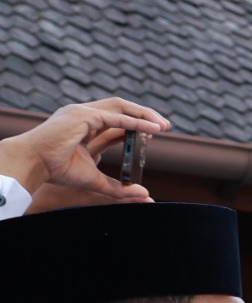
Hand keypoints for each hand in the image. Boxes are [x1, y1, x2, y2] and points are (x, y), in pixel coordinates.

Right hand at [0, 99, 168, 203]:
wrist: (34, 165)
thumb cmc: (57, 171)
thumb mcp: (95, 180)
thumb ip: (119, 188)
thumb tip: (145, 195)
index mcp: (86, 129)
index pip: (117, 121)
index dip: (137, 126)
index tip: (155, 133)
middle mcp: (85, 117)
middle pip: (121, 109)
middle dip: (145, 115)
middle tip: (166, 126)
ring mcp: (83, 113)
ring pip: (120, 107)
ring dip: (144, 114)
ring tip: (162, 125)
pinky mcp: (82, 115)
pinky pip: (115, 116)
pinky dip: (134, 121)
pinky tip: (151, 128)